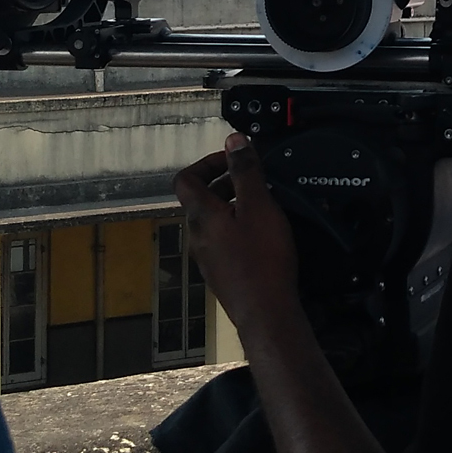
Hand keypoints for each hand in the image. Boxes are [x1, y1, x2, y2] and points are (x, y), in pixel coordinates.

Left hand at [174, 133, 302, 344]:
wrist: (266, 312)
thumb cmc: (262, 257)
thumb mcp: (259, 205)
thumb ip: (245, 171)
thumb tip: (232, 139)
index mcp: (200, 215)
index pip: (185, 179)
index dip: (205, 163)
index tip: (233, 160)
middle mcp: (196, 235)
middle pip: (199, 200)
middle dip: (225, 183)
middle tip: (254, 180)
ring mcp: (206, 257)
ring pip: (212, 222)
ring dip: (232, 206)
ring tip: (262, 205)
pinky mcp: (220, 274)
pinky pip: (222, 241)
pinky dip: (237, 228)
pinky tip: (262, 235)